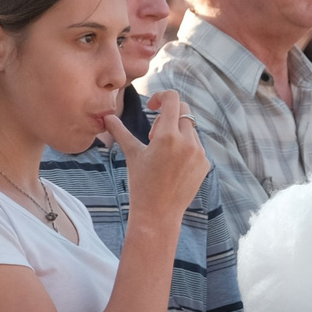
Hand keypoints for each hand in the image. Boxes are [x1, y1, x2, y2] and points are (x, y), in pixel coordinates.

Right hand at [116, 90, 210, 223]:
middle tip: (153, 136)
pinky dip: (185, 147)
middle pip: (183, 111)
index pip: (172, 99)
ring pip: (190, 129)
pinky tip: (172, 165)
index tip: (152, 107)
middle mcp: (188, 142)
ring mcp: (199, 153)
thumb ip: (120, 131)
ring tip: (162, 154)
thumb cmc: (141, 184)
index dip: (161, 97)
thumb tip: (106, 116)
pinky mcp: (205, 164)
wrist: (158, 214)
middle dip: (167, 117)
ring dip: (177, 133)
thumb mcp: (132, 154)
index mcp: (168, 136)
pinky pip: (197, 145)